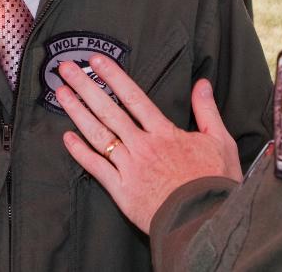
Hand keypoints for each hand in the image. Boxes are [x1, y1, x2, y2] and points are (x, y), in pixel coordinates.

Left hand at [55, 55, 242, 233]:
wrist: (205, 221)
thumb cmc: (215, 183)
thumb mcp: (220, 141)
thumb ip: (207, 110)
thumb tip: (202, 84)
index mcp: (165, 133)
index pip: (134, 98)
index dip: (113, 77)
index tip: (96, 61)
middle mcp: (143, 146)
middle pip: (109, 111)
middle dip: (86, 87)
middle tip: (66, 68)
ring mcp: (129, 168)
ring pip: (98, 135)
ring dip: (78, 112)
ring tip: (61, 94)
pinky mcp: (122, 191)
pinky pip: (96, 168)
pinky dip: (80, 153)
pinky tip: (66, 138)